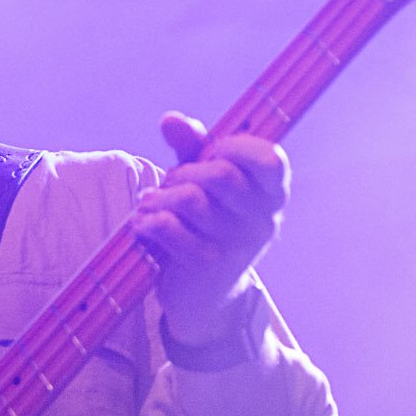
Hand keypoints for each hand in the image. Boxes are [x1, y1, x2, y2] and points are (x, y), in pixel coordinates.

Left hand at [131, 111, 289, 341]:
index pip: (271, 159)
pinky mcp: (209, 265)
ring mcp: (239, 245)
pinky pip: (170, 227)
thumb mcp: (202, 180)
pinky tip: (144, 225)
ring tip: (151, 205)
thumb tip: (170, 119)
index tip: (212, 153)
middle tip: (169, 185)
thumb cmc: (205, 225)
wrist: (203, 296)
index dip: (235, 147)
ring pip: (190, 198)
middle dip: (182, 173)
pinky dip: (148, 221)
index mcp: (271, 193)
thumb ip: (193, 146)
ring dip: (160, 197)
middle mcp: (263, 219)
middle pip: (219, 174)